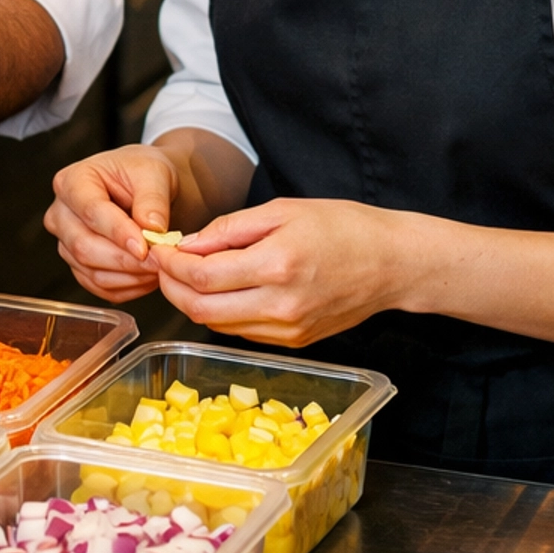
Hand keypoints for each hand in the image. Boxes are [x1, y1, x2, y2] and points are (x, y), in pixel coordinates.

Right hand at [44, 146, 179, 301]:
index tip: (145, 246)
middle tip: (158, 260)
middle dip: (124, 259)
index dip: (118, 232)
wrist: (147, 188)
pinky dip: (127, 287)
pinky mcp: (79, 265)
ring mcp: (67, 242)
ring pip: (91, 271)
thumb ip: (152, 199)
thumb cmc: (143, 174)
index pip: (91, 211)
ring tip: (159, 266)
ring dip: (129, 276)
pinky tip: (148, 275)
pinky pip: (99, 286)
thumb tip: (152, 228)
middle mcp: (62, 213)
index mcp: (73, 181)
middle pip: (84, 246)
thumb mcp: (154, 173)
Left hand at [152, 196, 404, 345]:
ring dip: (194, 302)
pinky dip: (222, 312)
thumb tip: (187, 244)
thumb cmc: (343, 226)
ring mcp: (288, 330)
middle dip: (172, 288)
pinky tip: (223, 290)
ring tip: (190, 275)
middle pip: (200, 311)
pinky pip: (242, 331)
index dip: (170, 266)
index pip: (200, 278)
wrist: (393, 263)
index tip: (160, 250)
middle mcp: (280, 306)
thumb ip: (229, 229)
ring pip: (218, 326)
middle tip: (165, 266)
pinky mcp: (294, 342)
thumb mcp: (282, 210)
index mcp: (276, 266)